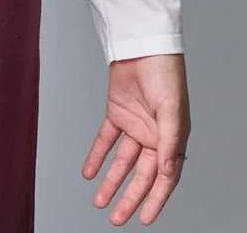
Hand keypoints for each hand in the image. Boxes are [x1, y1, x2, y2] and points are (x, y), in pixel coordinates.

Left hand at [82, 53, 189, 224]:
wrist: (143, 45)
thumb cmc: (165, 74)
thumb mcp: (172, 110)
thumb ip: (170, 142)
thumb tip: (168, 173)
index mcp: (172, 139)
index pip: (164, 178)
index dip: (155, 200)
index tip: (145, 219)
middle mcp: (154, 136)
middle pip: (140, 175)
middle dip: (129, 198)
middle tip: (116, 218)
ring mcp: (134, 125)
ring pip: (121, 162)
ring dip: (111, 181)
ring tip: (99, 202)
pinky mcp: (117, 113)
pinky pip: (105, 140)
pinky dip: (97, 156)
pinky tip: (88, 172)